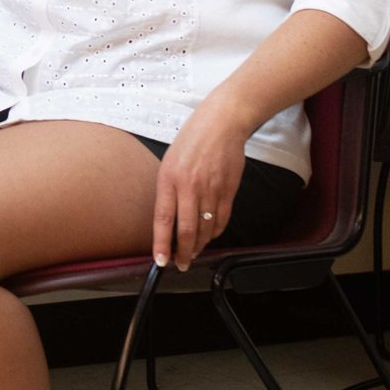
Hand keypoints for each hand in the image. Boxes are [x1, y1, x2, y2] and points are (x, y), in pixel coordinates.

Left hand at [151, 118, 247, 269]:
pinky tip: (209, 237)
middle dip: (183, 252)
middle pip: (187, 230)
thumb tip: (168, 218)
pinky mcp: (229, 190)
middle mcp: (190, 187)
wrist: (222, 124)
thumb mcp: (169, 162)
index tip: (161, 260)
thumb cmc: (192, 141)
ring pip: (205, 228)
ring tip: (193, 253)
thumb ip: (169, 189)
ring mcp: (211, 190)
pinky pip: (222, 219)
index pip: (163, 218)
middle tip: (181, 265)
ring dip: (199, 245)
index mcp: (169, 179)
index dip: (162, 243)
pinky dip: (215, 232)